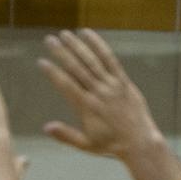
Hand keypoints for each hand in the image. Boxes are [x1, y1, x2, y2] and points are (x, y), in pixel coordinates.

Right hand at [37, 30, 163, 162]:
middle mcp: (98, 93)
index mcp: (86, 108)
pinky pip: (110, 59)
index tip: (41, 62)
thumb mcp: (86, 144)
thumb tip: (46, 127)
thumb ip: (66, 135)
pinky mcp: (123, 81)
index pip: (66, 85)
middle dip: (61, 53)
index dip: (53, 72)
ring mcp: (111, 85)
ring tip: (64, 34)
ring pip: (91, 61)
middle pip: (76, 68)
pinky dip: (98, 46)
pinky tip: (88, 34)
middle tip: (49, 40)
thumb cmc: (111, 145)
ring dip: (77, 46)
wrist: (139, 142)